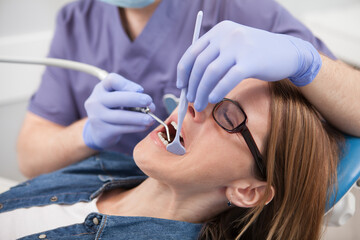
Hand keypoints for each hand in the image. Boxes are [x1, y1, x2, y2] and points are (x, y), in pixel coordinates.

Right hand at [83, 73, 154, 149]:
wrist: (98, 131)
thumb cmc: (114, 110)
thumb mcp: (118, 98)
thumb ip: (131, 96)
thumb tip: (149, 104)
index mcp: (101, 88)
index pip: (112, 80)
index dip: (127, 84)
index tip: (140, 90)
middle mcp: (96, 101)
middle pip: (117, 98)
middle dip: (135, 99)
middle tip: (149, 102)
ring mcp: (97, 116)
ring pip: (120, 116)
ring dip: (138, 117)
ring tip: (151, 119)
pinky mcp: (101, 131)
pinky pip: (121, 128)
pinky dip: (135, 127)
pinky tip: (144, 126)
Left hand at [177, 20, 321, 110]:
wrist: (288, 52)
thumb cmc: (256, 54)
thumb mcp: (233, 46)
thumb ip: (214, 56)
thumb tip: (191, 81)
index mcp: (220, 30)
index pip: (193, 51)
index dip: (183, 71)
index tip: (181, 86)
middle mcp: (227, 35)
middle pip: (200, 64)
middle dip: (192, 85)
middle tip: (192, 100)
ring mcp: (239, 47)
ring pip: (211, 73)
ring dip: (202, 92)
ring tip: (200, 104)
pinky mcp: (251, 61)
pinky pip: (227, 79)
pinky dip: (217, 91)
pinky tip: (213, 99)